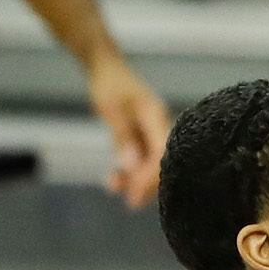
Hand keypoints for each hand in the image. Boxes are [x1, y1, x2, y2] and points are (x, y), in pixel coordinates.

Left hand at [86, 52, 170, 208]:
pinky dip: (129, 169)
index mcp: (157, 118)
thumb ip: (123, 137)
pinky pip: (141, 156)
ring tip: (114, 187)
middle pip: (161, 162)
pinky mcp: (142, 133)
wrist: (105, 67)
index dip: (151, 177)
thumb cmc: (109, 84)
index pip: (162, 155)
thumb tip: (132, 167)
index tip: (134, 195)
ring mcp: (152, 130)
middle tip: (130, 203)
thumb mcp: (112, 109)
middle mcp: (159, 126)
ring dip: (135, 178)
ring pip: (150, 162)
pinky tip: (114, 178)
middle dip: (146, 184)